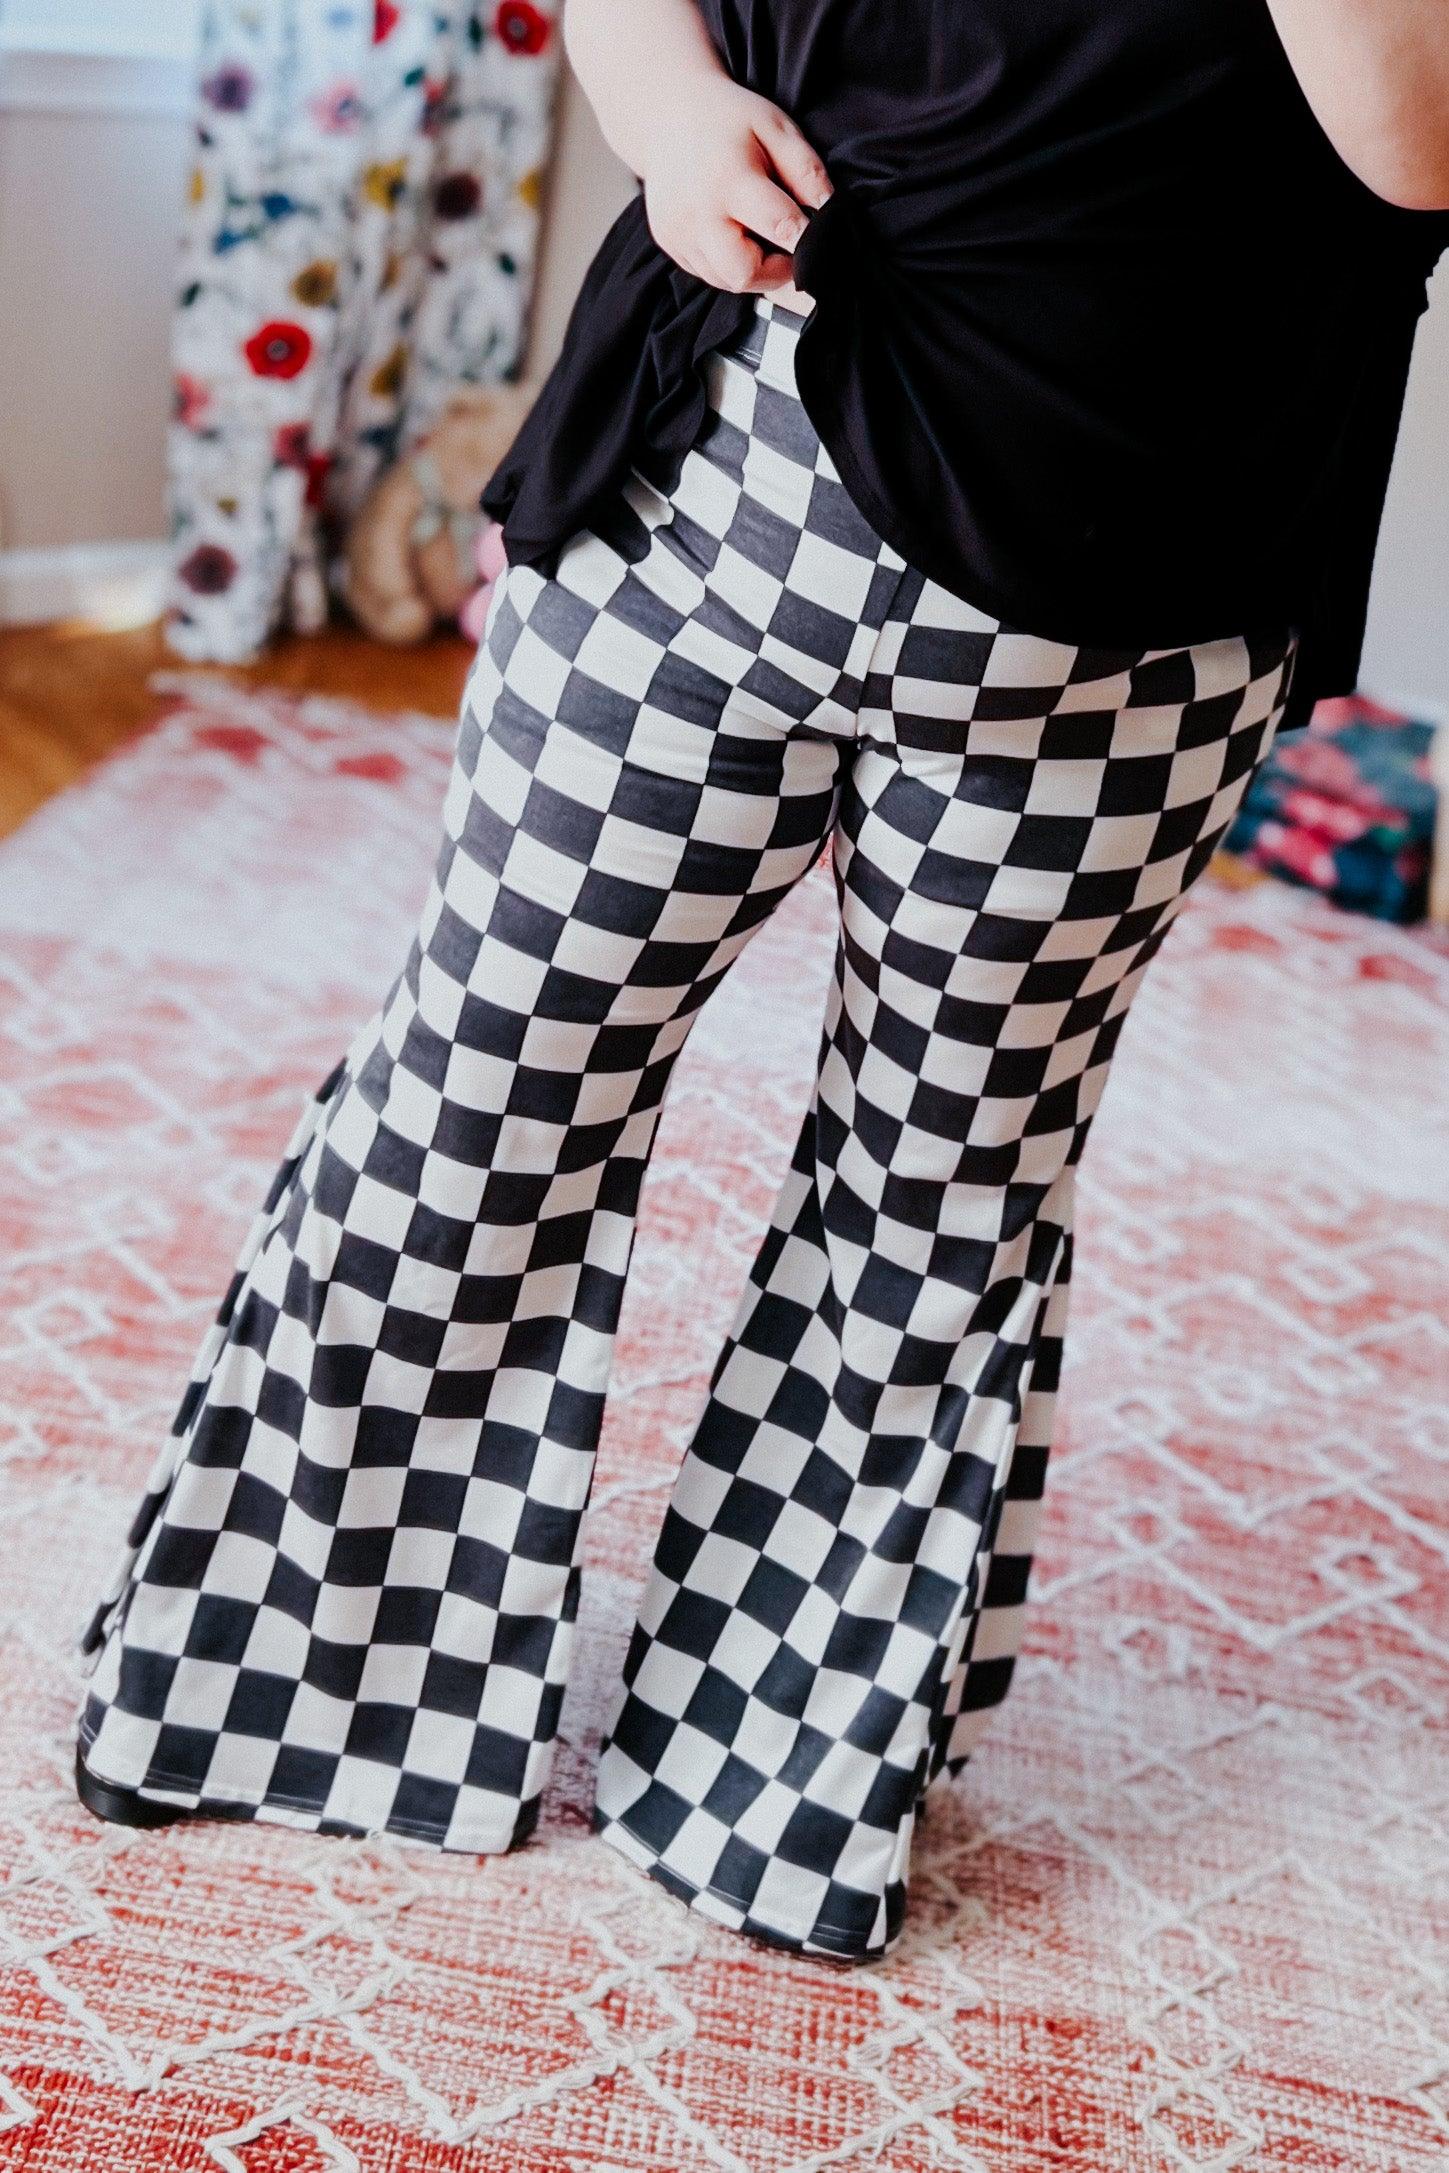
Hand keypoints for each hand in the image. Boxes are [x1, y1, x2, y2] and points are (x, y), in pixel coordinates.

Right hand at [640, 76, 832, 293]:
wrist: (666, 114)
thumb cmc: (728, 118)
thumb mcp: (775, 127)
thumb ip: (806, 170)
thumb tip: (830, 211)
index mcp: (729, 178)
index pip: (779, 227)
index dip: (807, 240)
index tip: (818, 238)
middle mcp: (697, 212)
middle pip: (744, 274)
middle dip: (775, 272)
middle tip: (789, 250)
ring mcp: (678, 232)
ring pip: (726, 281)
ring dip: (753, 270)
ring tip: (763, 239)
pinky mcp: (669, 242)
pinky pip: (707, 272)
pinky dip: (729, 264)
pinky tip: (735, 235)